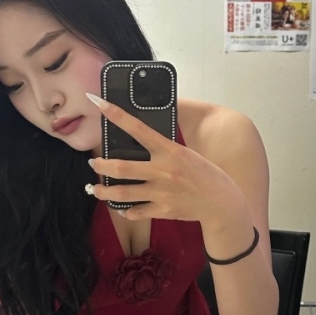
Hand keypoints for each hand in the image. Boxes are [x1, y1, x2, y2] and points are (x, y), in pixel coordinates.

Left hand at [85, 94, 244, 226]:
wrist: (222, 203)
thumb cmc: (205, 175)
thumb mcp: (186, 154)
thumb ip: (165, 150)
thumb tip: (143, 140)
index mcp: (170, 151)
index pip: (138, 128)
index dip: (117, 115)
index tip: (99, 103)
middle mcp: (162, 171)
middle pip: (120, 166)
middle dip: (101, 164)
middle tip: (94, 162)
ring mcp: (161, 192)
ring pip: (122, 192)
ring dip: (104, 190)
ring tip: (96, 188)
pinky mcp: (162, 210)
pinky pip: (135, 212)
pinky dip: (126, 210)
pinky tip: (122, 207)